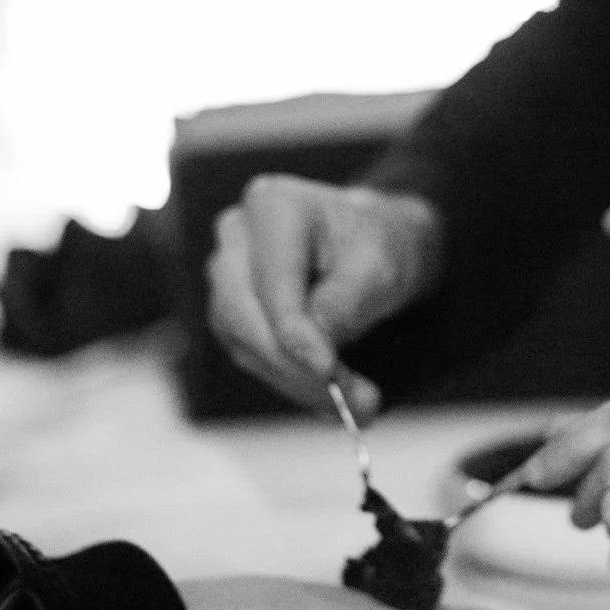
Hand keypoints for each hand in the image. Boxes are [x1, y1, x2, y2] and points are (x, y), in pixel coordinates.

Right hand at [205, 177, 441, 417]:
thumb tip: (313, 349)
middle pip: (246, 316)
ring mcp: (228, 275)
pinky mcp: (233, 312)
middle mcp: (237, 236)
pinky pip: (253, 356)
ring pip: (245, 344)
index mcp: (273, 205)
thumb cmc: (378, 245)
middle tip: (352, 403)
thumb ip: (345, 302)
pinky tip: (333, 398)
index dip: (296, 335)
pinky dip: (293, 382)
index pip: (273, 284)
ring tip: (358, 403)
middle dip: (296, 368)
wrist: (376, 248)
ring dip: (298, 383)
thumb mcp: (381, 265)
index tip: (328, 373)